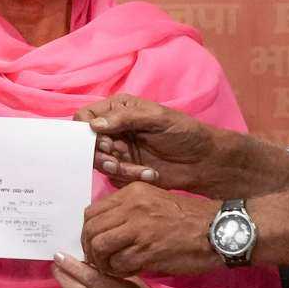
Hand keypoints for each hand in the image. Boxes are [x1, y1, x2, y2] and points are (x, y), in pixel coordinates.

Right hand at [77, 94, 229, 193]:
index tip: (105, 141)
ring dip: (116, 168)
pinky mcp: (126, 170)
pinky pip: (113, 177)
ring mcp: (118, 150)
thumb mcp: (157, 118)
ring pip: (99, 163)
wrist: (204, 162)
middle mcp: (114, 129)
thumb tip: (94, 125)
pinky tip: (149, 174)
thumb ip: (126, 118)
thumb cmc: (185, 133)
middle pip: (87, 143)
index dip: (87, 131)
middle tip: (117, 160)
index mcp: (118, 109)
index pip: (84, 117)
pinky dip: (129, 178)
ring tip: (138, 170)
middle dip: (100, 155)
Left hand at [83, 182, 220, 277]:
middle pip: (90, 230)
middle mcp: (131, 206)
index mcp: (132, 192)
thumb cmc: (190, 218)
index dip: (89, 232)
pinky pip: (118, 264)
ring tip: (112, 268)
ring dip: (102, 262)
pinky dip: (119, 272)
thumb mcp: (156, 201)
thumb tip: (106, 228)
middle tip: (99, 260)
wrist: (219, 230)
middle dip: (90, 249)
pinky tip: (128, 272)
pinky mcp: (148, 250)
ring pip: (99, 246)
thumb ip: (129, 210)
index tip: (96, 244)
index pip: (91, 212)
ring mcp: (138, 228)